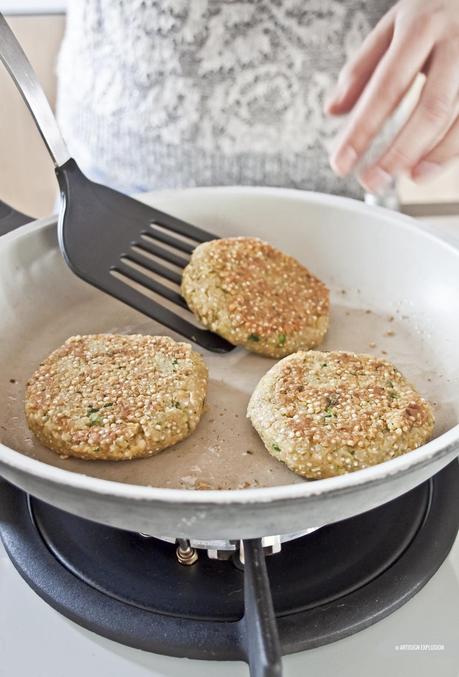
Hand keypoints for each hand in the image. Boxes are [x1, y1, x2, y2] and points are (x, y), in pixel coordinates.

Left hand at [325, 0, 458, 192]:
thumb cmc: (432, 13)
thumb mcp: (392, 27)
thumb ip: (362, 69)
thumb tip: (334, 111)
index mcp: (420, 27)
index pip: (386, 87)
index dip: (362, 130)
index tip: (341, 161)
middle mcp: (454, 43)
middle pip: (429, 108)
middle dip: (398, 152)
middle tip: (372, 180)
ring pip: (456, 119)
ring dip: (431, 157)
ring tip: (405, 179)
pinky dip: (449, 150)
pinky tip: (428, 167)